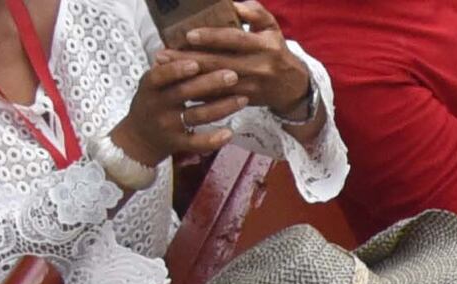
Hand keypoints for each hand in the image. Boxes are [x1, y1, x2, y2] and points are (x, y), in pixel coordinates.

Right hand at [112, 44, 250, 164]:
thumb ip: (169, 67)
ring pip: (196, 116)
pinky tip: (230, 133)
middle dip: (210, 84)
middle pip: (184, 93)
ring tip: (243, 98)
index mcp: (150, 86)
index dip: (177, 70)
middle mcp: (157, 105)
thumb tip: (192, 41)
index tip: (196, 62)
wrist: (139, 137)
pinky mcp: (178, 144)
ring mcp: (167, 126)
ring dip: (221, 107)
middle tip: (233, 74)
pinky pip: (197, 143)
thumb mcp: (153, 82)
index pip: (161, 76)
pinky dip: (213, 139)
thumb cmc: (153, 101)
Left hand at [165, 0, 318, 114]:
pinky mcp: (244, 100)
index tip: (189, 35)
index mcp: (264, 46)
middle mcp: (258, 67)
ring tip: (165, 68)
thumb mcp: (272, 28)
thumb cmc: (276, 52)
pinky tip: (179, 86)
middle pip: (219, 63)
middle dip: (189, 59)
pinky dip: (198, 93)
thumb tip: (234, 4)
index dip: (213, 38)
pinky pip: (218, 99)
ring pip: (215, 83)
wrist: (293, 88)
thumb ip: (255, 13)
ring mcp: (251, 87)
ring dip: (188, 77)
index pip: (236, 40)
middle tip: (164, 54)